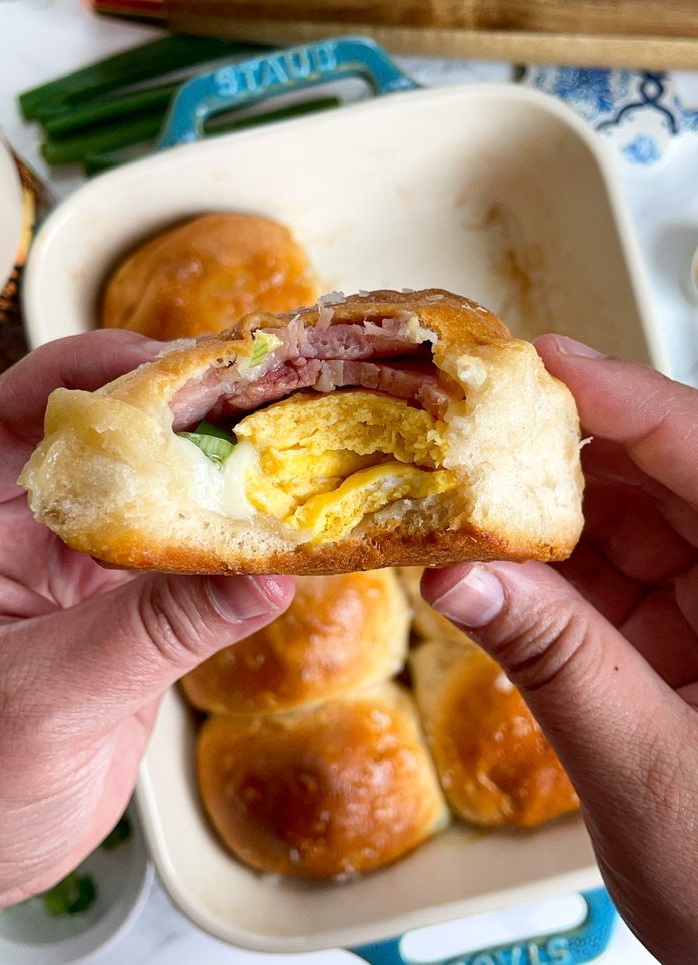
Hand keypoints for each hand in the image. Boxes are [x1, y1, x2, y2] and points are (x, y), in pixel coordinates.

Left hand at [0, 332, 293, 953]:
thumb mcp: (45, 698)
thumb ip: (152, 631)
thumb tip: (263, 576)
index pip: (30, 402)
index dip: (110, 372)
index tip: (190, 371)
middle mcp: (17, 516)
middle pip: (108, 431)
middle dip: (186, 411)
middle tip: (270, 400)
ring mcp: (72, 556)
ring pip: (152, 488)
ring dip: (216, 473)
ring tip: (290, 451)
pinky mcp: (119, 598)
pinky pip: (180, 553)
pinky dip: (228, 542)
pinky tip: (278, 531)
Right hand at [423, 336, 697, 964]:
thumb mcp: (650, 773)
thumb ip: (557, 664)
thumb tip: (460, 576)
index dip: (627, 399)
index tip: (542, 361)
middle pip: (665, 480)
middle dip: (565, 459)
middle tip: (473, 438)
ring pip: (631, 525)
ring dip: (547, 522)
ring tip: (467, 511)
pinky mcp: (688, 638)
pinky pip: (616, 578)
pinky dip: (553, 575)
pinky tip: (498, 574)